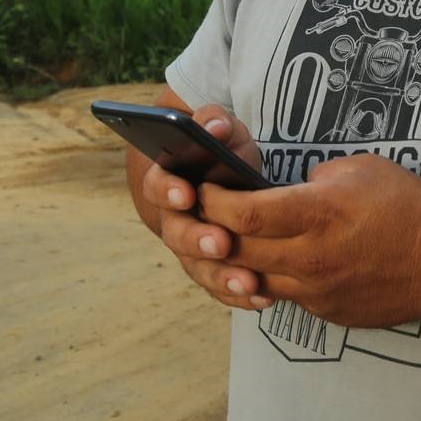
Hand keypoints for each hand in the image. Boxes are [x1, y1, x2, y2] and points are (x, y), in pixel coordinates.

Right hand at [138, 106, 270, 310]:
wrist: (224, 179)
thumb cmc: (221, 152)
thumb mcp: (221, 131)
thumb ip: (214, 124)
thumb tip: (214, 126)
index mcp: (169, 181)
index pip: (159, 186)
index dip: (169, 191)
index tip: (187, 193)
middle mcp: (174, 220)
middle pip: (177, 234)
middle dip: (198, 240)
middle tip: (220, 243)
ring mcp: (192, 249)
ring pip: (199, 268)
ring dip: (222, 277)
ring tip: (249, 282)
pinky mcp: (212, 270)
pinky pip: (220, 288)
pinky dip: (238, 295)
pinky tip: (262, 297)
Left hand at [200, 152, 420, 327]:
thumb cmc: (407, 208)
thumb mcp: (361, 168)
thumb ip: (316, 177)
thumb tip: (290, 189)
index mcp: (318, 214)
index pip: (243, 214)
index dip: (214, 201)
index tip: (204, 188)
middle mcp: (311, 257)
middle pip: (237, 251)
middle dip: (211, 231)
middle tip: (200, 213)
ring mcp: (316, 290)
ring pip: (253, 278)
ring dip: (235, 260)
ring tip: (228, 238)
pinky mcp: (325, 311)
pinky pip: (283, 294)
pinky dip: (270, 276)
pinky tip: (271, 259)